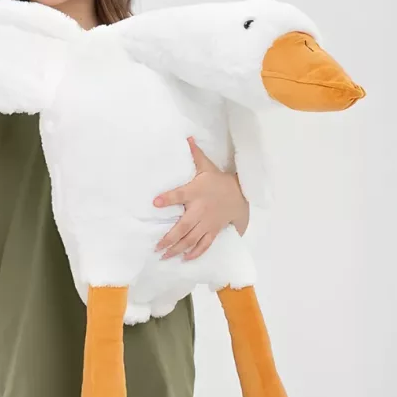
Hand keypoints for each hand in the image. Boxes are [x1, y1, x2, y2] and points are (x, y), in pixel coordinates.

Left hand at [153, 137, 247, 260]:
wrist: (242, 193)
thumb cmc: (219, 180)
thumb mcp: (207, 166)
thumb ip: (195, 154)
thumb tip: (187, 137)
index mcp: (196, 192)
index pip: (179, 194)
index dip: (167, 198)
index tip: (155, 202)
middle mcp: (200, 210)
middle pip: (183, 227)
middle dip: (169, 239)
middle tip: (156, 248)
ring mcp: (208, 222)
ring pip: (192, 239)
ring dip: (178, 249)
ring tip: (165, 256)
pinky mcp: (214, 230)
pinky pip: (205, 244)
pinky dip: (195, 253)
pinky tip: (185, 259)